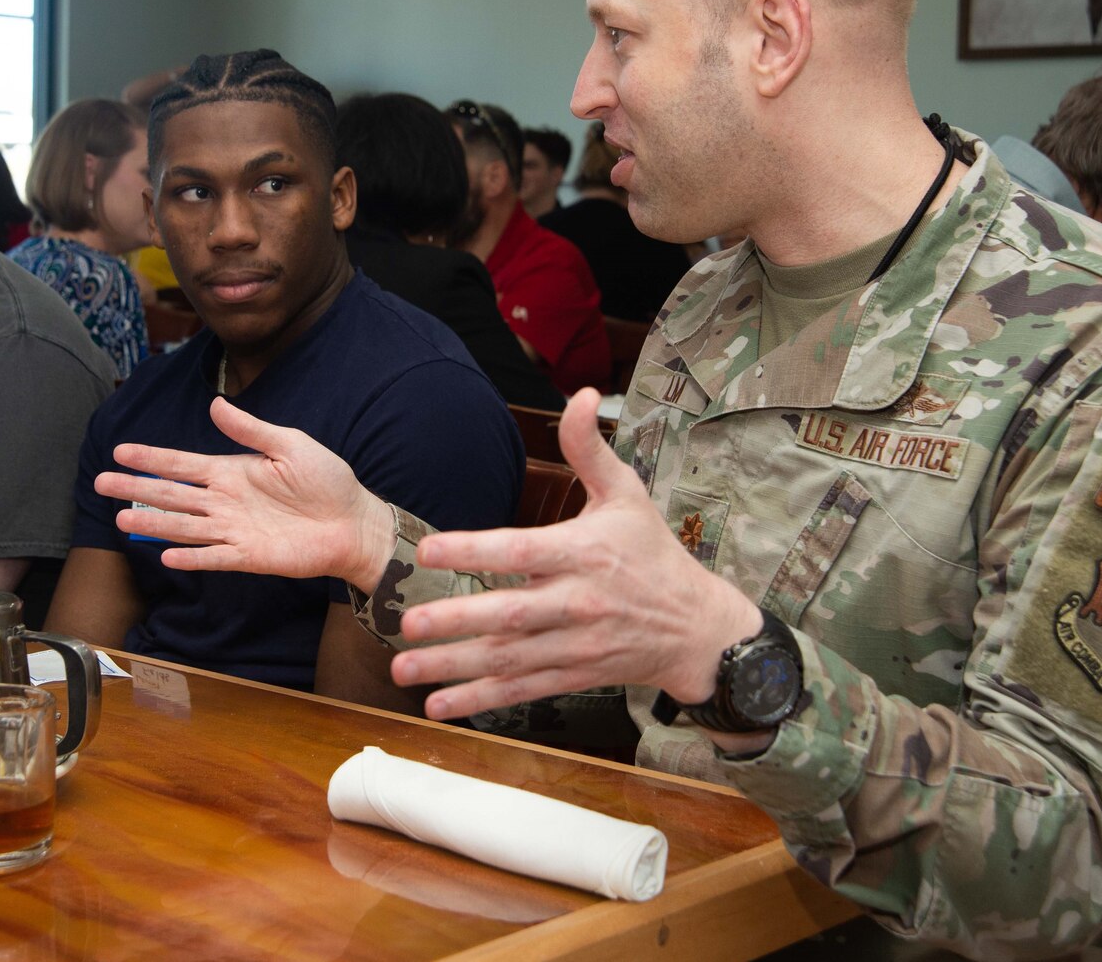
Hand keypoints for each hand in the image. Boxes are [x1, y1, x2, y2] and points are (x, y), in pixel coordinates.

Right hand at [99, 395, 395, 588]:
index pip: (182, 463)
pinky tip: (166, 555)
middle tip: (100, 483)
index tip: (120, 451)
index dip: (151, 458)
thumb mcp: (290, 444)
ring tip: (122, 520)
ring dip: (154, 523)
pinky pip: (213, 555)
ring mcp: (234, 529)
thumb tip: (215, 404)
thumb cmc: (327, 481)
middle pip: (172, 494)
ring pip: (184, 525)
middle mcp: (225, 500)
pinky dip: (191, 556)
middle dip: (137, 488)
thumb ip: (251, 429)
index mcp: (232, 471)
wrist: (353, 521)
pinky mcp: (249, 556)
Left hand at [389, 390, 763, 721]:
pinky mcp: (573, 675)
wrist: (698, 628)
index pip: (522, 551)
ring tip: (403, 669)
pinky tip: (439, 705)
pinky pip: (521, 690)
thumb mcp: (628, 494)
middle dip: (455, 621)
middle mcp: (577, 602)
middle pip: (510, 614)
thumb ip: (590, 449)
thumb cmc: (654, 554)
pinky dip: (480, 700)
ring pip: (507, 659)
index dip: (475, 550)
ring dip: (453, 666)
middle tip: (406, 622)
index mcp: (584, 553)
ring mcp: (574, 645)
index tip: (429, 550)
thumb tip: (581, 395)